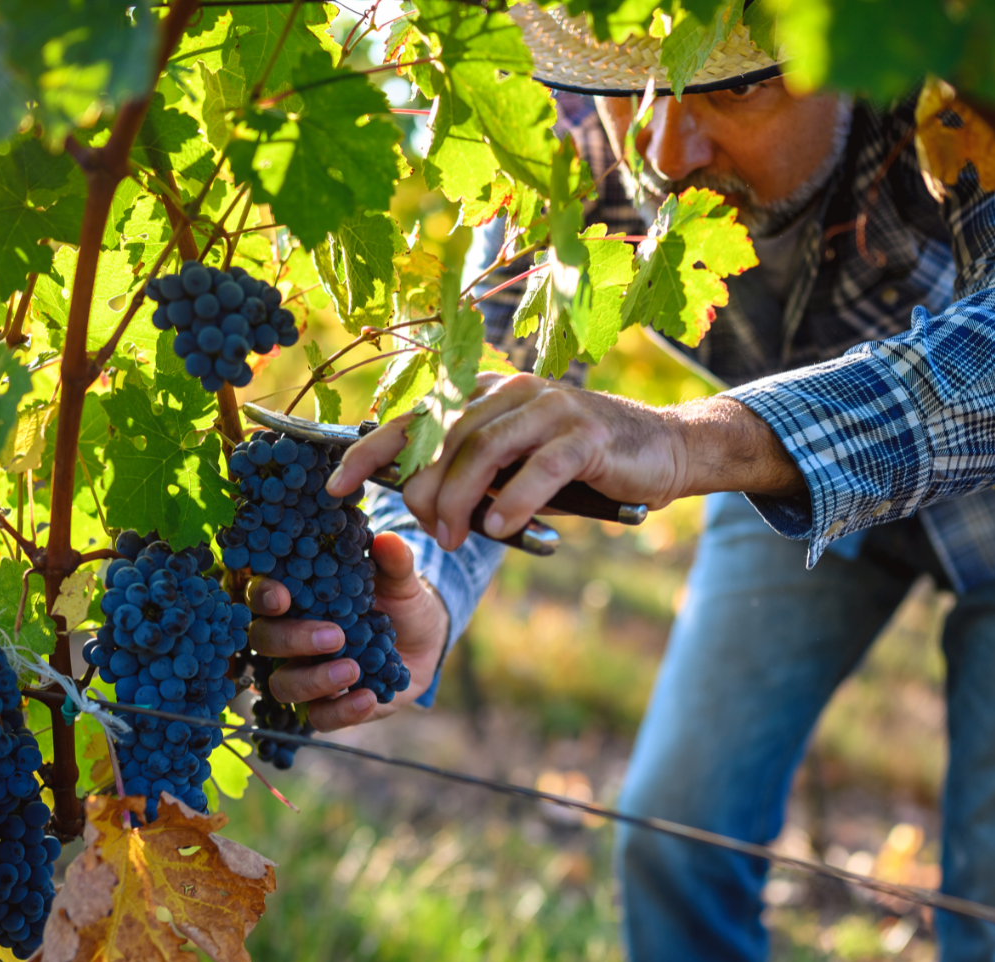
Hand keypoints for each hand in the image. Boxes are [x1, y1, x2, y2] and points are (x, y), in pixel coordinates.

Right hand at [246, 532, 448, 730]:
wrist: (425, 642)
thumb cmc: (400, 602)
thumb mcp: (400, 581)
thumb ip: (393, 563)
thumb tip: (387, 541)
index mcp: (298, 597)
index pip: (261, 594)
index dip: (263, 596)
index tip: (283, 597)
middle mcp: (291, 637)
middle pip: (264, 641)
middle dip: (293, 639)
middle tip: (334, 636)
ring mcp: (306, 673)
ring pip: (283, 685)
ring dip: (314, 680)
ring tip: (353, 669)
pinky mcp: (328, 706)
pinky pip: (319, 717)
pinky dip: (342, 711)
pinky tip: (368, 698)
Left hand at [326, 371, 800, 548]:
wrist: (661, 453)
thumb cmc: (578, 469)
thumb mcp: (515, 470)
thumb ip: (470, 478)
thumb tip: (415, 506)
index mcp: (484, 395)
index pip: (413, 419)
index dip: (369, 451)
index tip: (333, 486)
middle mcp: (509, 391)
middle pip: (443, 439)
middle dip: (424, 491)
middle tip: (430, 532)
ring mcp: (549, 406)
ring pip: (482, 450)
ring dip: (460, 501)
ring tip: (454, 538)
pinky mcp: (586, 432)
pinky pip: (536, 467)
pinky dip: (513, 500)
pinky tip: (501, 527)